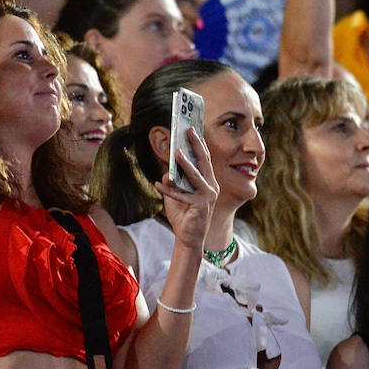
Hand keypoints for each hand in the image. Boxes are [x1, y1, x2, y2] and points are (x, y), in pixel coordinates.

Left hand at [154, 127, 217, 250]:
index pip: (204, 159)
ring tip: (175, 151)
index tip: (192, 129)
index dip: (199, 143)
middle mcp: (211, 186)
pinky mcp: (201, 206)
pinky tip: (157, 185)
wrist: (188, 238)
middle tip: (188, 130)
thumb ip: (172, 182)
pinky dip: (168, 190)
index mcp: (208, 181)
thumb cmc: (183, 215)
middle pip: (204, 161)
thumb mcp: (175, 195)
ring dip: (185, 163)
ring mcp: (208, 196)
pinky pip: (181, 194)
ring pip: (196, 175)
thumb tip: (167, 172)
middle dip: (196, 144)